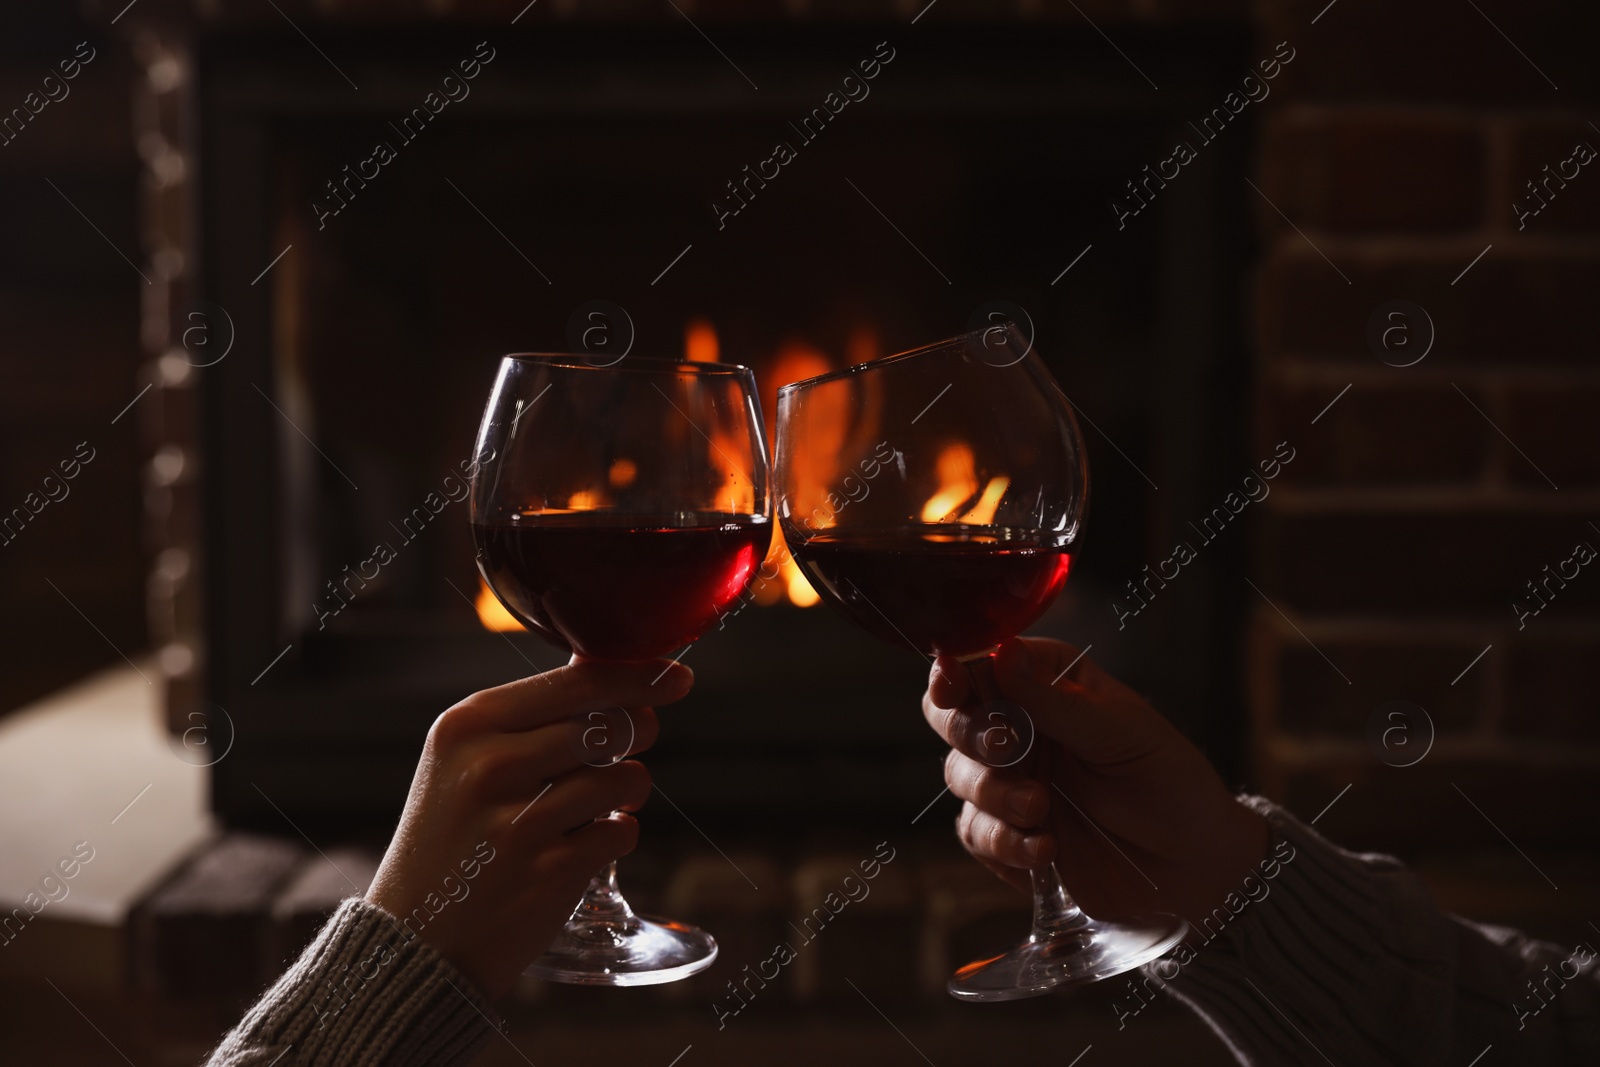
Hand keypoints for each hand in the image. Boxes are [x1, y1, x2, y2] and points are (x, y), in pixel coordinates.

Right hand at [365, 658, 691, 999]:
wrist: (416, 937)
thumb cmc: (452, 835)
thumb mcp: (465, 758)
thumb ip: (535, 714)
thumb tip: (614, 666)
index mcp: (469, 724)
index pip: (577, 681)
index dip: (638, 676)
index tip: (676, 676)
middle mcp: (491, 765)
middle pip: (611, 724)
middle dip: (641, 730)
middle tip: (634, 742)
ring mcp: (520, 821)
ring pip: (625, 777)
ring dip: (627, 791)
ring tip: (598, 803)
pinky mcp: (549, 871)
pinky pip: (621, 832)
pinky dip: (615, 835)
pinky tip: (583, 844)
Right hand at [922, 638, 1266, 924]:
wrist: (1194, 866)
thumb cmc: (1170, 781)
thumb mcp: (1119, 732)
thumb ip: (1053, 701)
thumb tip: (1000, 652)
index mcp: (1046, 685)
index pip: (980, 666)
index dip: (954, 674)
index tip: (952, 685)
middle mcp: (1019, 728)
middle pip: (953, 718)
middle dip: (971, 735)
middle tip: (1008, 751)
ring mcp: (1010, 782)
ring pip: (960, 776)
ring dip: (995, 794)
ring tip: (1042, 811)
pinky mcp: (1008, 835)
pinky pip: (976, 832)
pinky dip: (1003, 842)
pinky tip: (1046, 851)